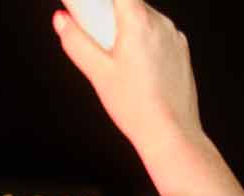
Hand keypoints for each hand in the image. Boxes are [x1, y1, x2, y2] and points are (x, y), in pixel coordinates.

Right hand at [54, 0, 201, 157]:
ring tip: (118, 59)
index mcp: (139, 22)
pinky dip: (145, 42)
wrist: (171, 135)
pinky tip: (137, 69)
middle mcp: (161, 23)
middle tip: (98, 36)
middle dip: (111, 14)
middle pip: (130, 3)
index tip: (91, 8)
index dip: (103, 1)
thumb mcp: (97, 74)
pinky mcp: (181, 51)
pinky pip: (159, 35)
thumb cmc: (137, 108)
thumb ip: (76, 41)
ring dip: (128, 28)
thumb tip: (61, 21)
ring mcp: (174, 37)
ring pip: (145, 19)